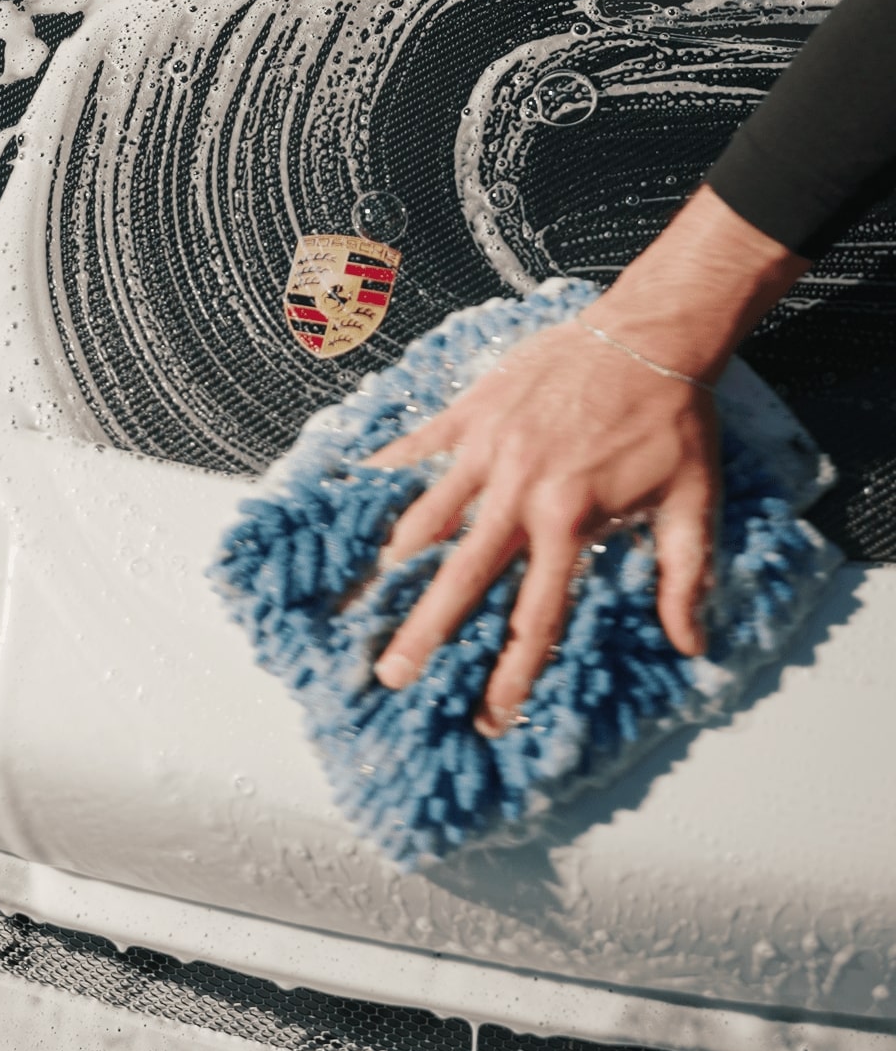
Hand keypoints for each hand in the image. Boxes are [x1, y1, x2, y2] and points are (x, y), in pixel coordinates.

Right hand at [367, 315, 719, 734]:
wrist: (653, 332)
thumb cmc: (675, 419)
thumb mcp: (694, 505)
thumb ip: (686, 579)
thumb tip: (690, 646)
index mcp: (572, 522)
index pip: (535, 616)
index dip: (512, 674)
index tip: (490, 717)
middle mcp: (520, 492)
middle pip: (463, 577)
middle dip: (425, 632)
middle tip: (392, 675)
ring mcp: (490, 448)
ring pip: (428, 514)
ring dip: (396, 561)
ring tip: (362, 599)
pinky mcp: (475, 410)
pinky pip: (421, 445)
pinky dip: (388, 469)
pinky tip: (356, 487)